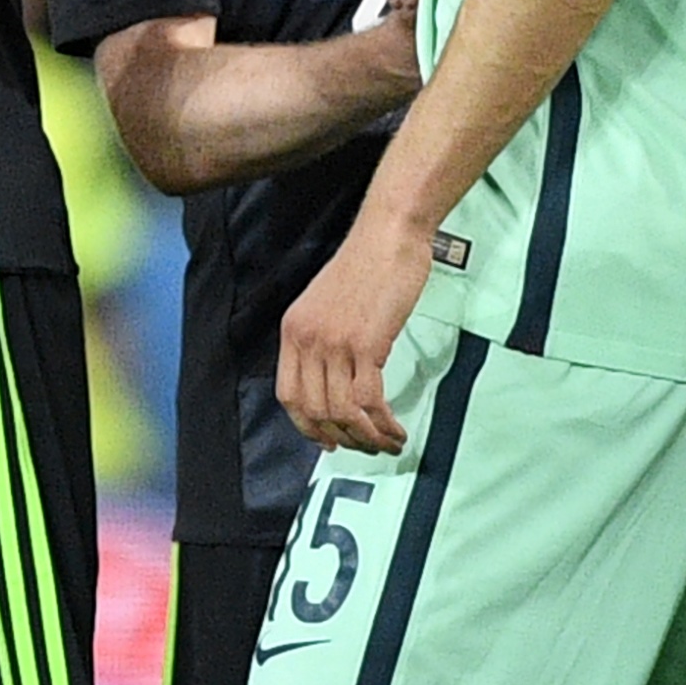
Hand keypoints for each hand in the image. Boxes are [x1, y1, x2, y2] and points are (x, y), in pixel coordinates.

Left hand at [277, 216, 430, 453]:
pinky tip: (397, 429)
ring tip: (389, 444)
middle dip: (343, 439)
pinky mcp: (365, 344)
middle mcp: (306, 339)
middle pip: (314, 410)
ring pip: (341, 412)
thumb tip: (334, 381)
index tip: (330, 442)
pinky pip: (367, 401)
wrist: (387, 237)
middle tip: (368, 447)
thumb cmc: (366, 268)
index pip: (288, 395)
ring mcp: (333, 342)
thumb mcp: (327, 304)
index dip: (308, 427)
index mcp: (292, 330)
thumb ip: (324, 339)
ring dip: (367, 437)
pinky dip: (383, 423)